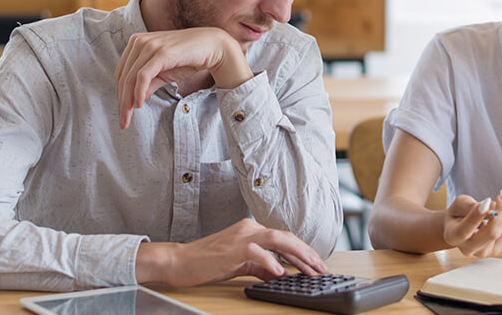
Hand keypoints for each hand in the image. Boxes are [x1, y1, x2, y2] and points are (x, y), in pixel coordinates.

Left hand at [115, 28, 253, 128]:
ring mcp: (150, 45)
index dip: (119, 94)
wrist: (212, 47)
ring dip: (127, 101)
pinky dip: (138, 92)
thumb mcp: (164, 74)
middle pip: (122, 76)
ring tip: (128, 118)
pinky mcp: (161, 52)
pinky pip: (143, 76)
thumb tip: (134, 101)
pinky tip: (139, 105)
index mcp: (137, 42)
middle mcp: (140, 41)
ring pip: (130, 78)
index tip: (123, 112)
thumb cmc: (189, 58)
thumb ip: (149, 84)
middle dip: (121, 102)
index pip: (121, 72)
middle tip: (123, 122)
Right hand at [135, 218, 326, 286]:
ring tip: (309, 268)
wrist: (180, 261)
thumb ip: (260, 266)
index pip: (284, 238)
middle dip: (307, 253)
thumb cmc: (207, 262)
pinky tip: (280, 272)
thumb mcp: (240, 264)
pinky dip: (271, 262)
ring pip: (277, 239)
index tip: (316, 264)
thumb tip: (280, 273)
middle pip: (285, 236)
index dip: (303, 251)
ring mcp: (241, 236)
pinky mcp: (233, 247)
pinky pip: (257, 252)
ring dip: (297, 254)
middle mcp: (250, 228)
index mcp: (252, 230)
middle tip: (321, 268)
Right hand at [442, 190, 501, 257]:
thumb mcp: (459, 204)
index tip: (487, 200)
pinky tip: (496, 218)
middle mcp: (467, 249)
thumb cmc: (458, 214)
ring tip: (492, 208)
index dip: (477, 215)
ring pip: (500, 232)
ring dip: (501, 214)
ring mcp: (482, 253)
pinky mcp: (494, 252)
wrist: (460, 227)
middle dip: (500, 212)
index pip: (465, 230)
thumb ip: (470, 205)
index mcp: (453, 236)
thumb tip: (490, 207)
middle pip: (491, 234)